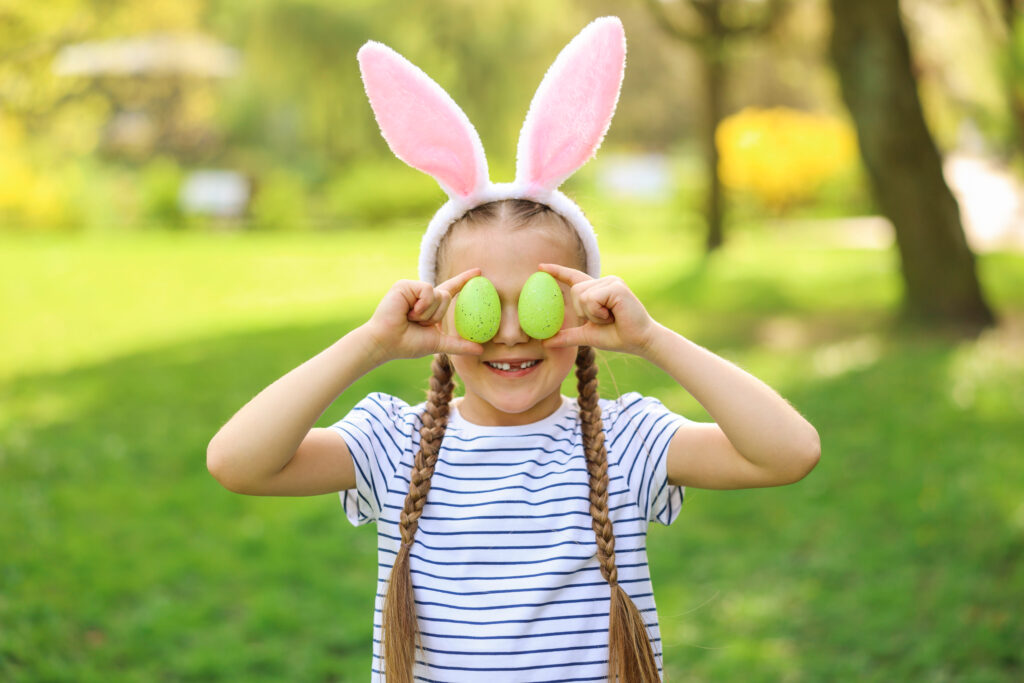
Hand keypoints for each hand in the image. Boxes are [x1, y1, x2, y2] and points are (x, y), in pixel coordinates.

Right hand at [364, 268, 484, 360]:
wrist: (387, 343)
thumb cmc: (407, 344)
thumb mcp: (438, 344)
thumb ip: (459, 345)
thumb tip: (481, 351)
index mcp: (430, 306)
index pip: (451, 290)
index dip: (464, 280)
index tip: (480, 271)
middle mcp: (423, 295)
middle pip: (446, 297)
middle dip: (436, 316)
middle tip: (418, 323)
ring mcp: (413, 289)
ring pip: (438, 294)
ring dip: (428, 313)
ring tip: (410, 318)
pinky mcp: (405, 285)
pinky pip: (427, 291)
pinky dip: (422, 306)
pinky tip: (408, 312)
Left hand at [538, 263, 656, 355]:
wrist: (639, 341)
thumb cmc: (617, 336)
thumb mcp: (587, 335)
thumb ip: (567, 336)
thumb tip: (546, 342)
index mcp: (596, 290)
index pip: (573, 277)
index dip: (556, 272)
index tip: (540, 267)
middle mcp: (604, 282)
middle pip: (575, 291)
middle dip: (584, 312)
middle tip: (604, 319)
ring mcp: (611, 282)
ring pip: (582, 296)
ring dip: (592, 314)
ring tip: (610, 317)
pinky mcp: (616, 286)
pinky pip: (592, 299)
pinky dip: (598, 312)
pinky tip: (614, 315)